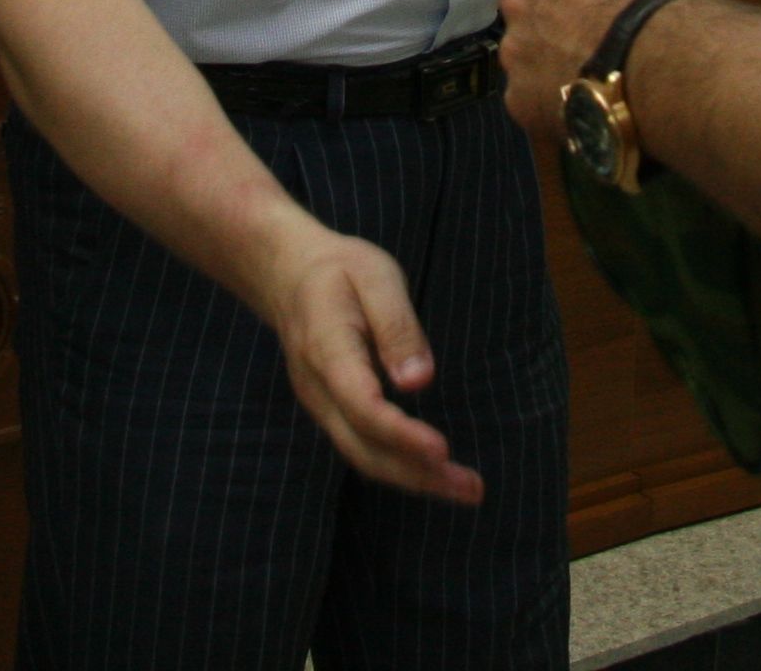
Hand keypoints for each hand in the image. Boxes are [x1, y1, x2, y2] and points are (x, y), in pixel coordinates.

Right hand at [244, 224, 483, 503]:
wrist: (288, 275)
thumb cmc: (339, 271)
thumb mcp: (376, 276)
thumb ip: (397, 326)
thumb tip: (419, 382)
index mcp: (327, 349)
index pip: (363, 405)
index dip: (401, 434)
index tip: (443, 450)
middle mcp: (318, 389)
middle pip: (364, 447)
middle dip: (417, 474)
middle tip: (472, 489)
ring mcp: (320, 405)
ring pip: (363, 456)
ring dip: (413, 479)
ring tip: (467, 490)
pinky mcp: (331, 411)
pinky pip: (363, 448)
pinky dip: (399, 466)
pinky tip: (435, 473)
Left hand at [498, 0, 721, 143]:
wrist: (669, 75)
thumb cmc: (671, 4)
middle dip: (554, 10)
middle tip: (593, 29)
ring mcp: (516, 51)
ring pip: (526, 50)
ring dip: (551, 57)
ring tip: (591, 77)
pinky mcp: (520, 100)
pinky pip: (533, 96)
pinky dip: (554, 101)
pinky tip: (586, 106)